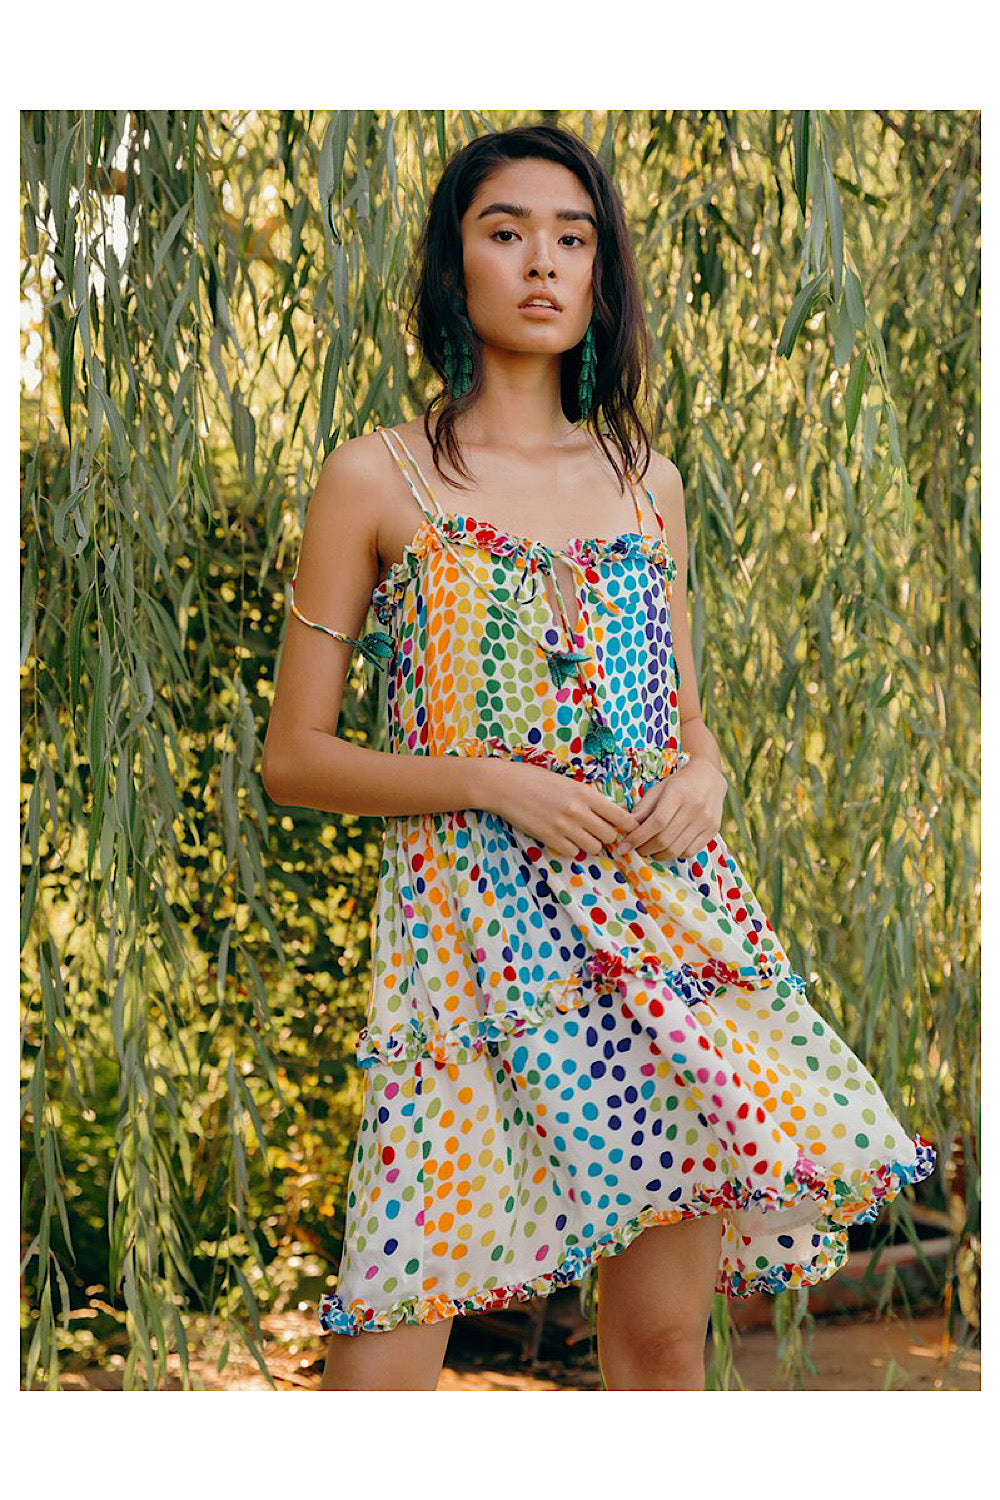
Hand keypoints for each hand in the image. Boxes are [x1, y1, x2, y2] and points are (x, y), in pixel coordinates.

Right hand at [479, 759, 641, 859]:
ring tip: (580, 836)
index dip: (628, 826)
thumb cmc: (535, 778)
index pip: (620, 816)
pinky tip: (563, 839)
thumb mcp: (567, 781)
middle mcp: (578, 811)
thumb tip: (604, 814)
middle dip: (607, 837)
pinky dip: (571, 849)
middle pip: (609, 836)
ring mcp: (564, 826)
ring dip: (590, 844)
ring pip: (593, 848)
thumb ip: (586, 797)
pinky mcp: (549, 838)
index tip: (629, 829)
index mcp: (585, 793)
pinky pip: (572, 853)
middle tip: (598, 832)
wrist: (504, 785)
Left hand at [606, 755, 727, 861]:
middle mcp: (694, 808)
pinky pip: (689, 852)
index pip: (656, 822)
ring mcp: (706, 821)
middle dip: (645, 849)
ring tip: (650, 849)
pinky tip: (668, 847)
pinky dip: (674, 854)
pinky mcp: (712, 830)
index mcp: (678, 793)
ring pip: (676, 849)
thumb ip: (643, 808)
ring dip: (658, 855)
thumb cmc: (679, 783)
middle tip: (636, 849)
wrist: (709, 777)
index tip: (623, 846)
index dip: (638, 838)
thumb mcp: (658, 789)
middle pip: (665, 839)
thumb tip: (626, 829)